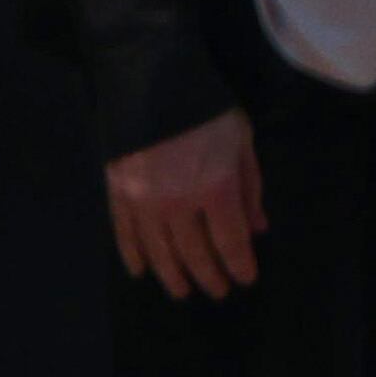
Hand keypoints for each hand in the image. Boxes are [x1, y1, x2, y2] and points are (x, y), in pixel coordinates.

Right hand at [107, 109, 265, 298]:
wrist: (152, 84)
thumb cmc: (208, 111)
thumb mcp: (243, 142)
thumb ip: (250, 188)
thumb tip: (258, 228)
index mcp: (215, 188)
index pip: (229, 240)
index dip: (238, 264)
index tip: (245, 279)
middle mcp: (178, 203)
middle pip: (194, 252)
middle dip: (208, 275)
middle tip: (217, 292)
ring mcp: (143, 202)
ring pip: (158, 250)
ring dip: (172, 274)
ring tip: (182, 291)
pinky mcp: (117, 194)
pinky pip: (125, 235)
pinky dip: (133, 256)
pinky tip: (141, 271)